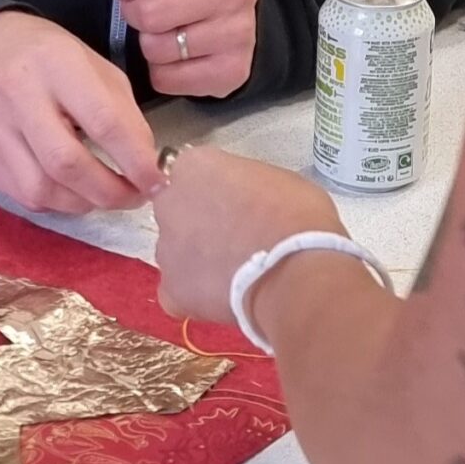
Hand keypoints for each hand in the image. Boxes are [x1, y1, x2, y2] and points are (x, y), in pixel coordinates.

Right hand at [0, 10, 160, 213]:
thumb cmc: (47, 55)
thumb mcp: (93, 64)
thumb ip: (122, 110)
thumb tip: (145, 164)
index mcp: (58, 63)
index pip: (103, 121)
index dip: (135, 160)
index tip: (158, 181)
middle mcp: (19, 96)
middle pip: (68, 163)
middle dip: (110, 191)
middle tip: (135, 197)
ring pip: (42, 189)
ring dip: (83, 202)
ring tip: (105, 195)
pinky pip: (23, 195)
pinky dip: (56, 202)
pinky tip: (72, 191)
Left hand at [102, 0, 257, 98]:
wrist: (233, 6)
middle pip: (149, 14)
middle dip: (133, 11)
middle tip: (142, 6)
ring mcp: (240, 34)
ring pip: (157, 49)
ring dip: (147, 41)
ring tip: (161, 28)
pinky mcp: (233, 70)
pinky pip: (168, 79)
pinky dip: (161, 70)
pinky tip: (175, 52)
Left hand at [152, 146, 342, 327]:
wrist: (297, 274)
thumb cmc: (298, 218)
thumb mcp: (277, 179)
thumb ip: (245, 184)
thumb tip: (246, 201)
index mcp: (195, 166)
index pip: (194, 173)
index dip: (217, 190)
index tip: (237, 204)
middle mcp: (170, 203)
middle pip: (179, 210)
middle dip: (200, 223)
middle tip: (235, 238)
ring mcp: (166, 248)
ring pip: (177, 251)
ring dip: (198, 258)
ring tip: (235, 273)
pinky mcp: (172, 289)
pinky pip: (178, 290)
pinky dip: (196, 295)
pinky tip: (223, 296)